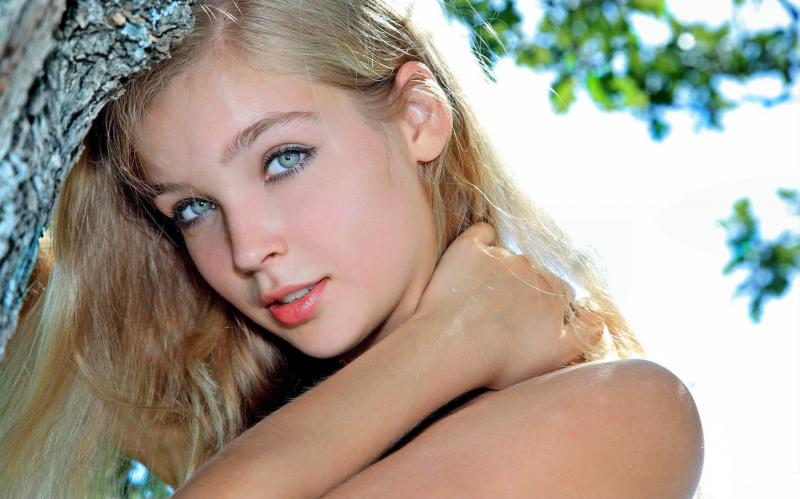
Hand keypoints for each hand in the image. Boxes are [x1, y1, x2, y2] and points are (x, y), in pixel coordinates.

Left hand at [411, 223, 591, 389]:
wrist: (451, 346)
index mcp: (555, 292)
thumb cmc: (501, 360)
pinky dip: (481, 243)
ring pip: (508, 258)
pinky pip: (481, 234)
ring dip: (501, 272)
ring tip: (480, 301)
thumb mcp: (556, 356)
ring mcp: (499, 256)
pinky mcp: (469, 248)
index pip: (560, 293)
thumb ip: (586, 334)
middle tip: (502, 316)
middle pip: (534, 274)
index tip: (528, 326)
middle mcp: (531, 268)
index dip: (547, 310)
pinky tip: (474, 261)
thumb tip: (597, 315)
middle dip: (524, 291)